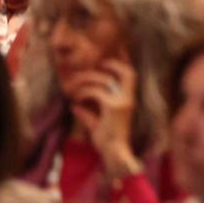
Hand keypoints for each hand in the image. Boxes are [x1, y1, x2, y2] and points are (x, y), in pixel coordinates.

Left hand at [67, 59, 141, 180]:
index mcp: (129, 100)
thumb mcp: (97, 124)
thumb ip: (88, 114)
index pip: (131, 75)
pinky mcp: (113, 107)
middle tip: (91, 68)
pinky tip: (75, 101)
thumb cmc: (107, 142)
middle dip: (109, 65)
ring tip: (72, 88)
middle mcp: (128, 98)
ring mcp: (122, 102)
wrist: (115, 154)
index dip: (124, 61)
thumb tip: (74, 107)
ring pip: (104, 80)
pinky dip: (83, 94)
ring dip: (86, 81)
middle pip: (126, 72)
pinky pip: (96, 92)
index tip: (119, 48)